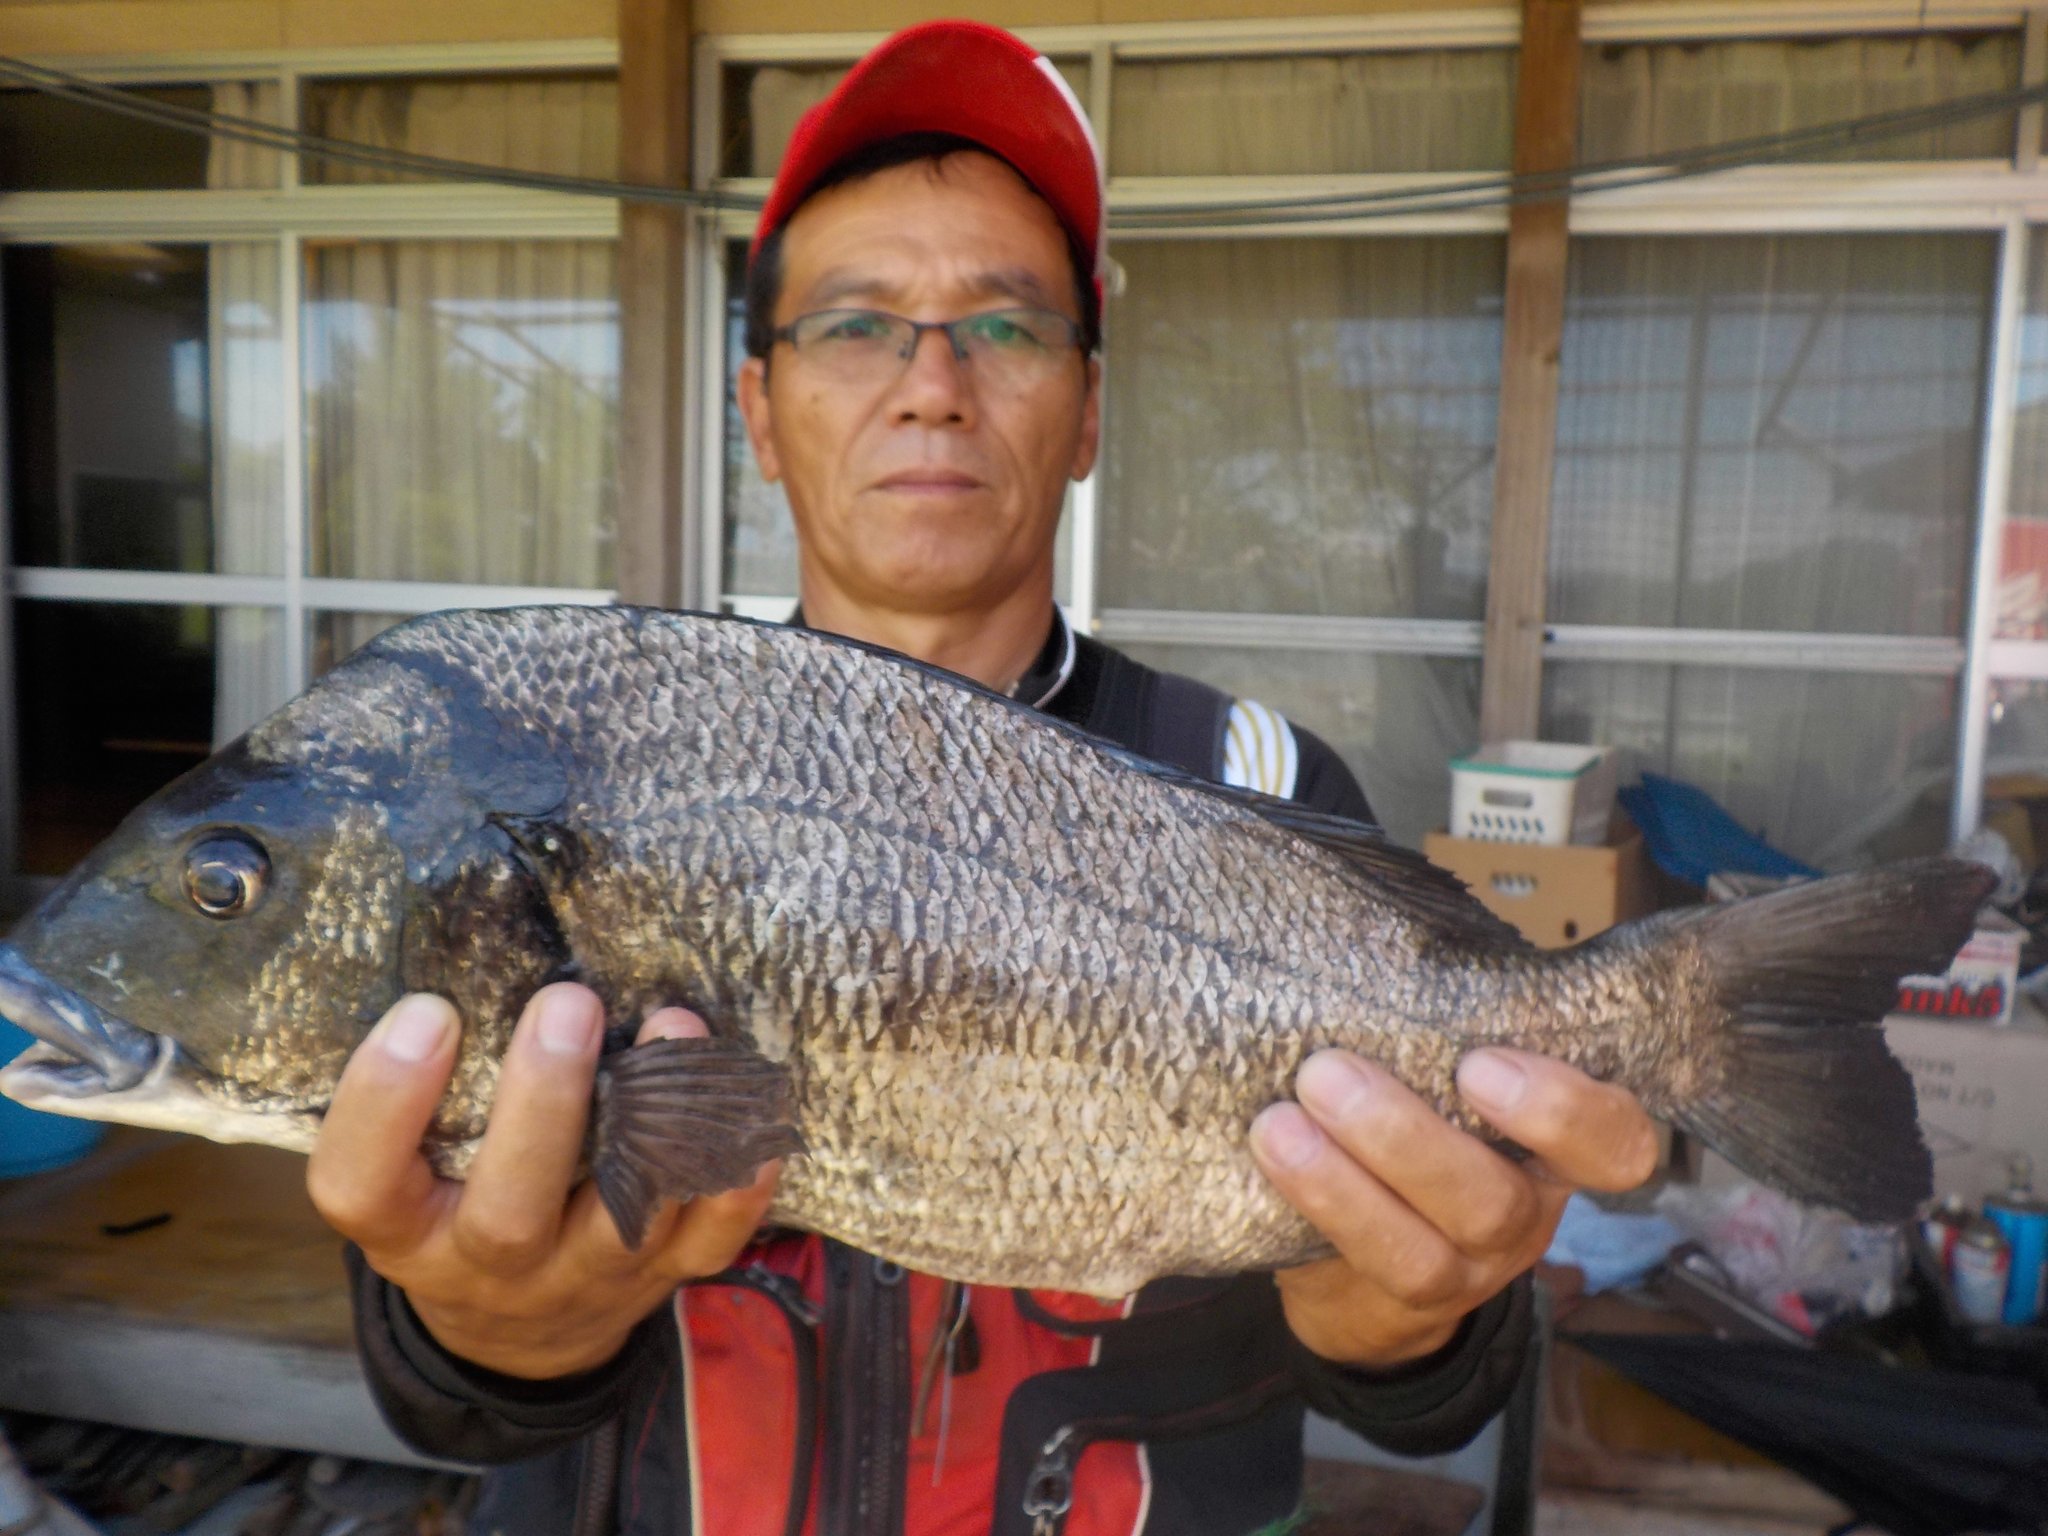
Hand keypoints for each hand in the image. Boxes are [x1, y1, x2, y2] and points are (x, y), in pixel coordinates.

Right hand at [307, 983, 779, 1379]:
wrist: (517, 1334)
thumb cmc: (454, 1204)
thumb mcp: (409, 1166)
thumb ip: (428, 1092)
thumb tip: (473, 950)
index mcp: (404, 1231)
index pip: (360, 1185)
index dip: (385, 1102)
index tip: (428, 1011)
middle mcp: (488, 1266)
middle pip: (505, 1211)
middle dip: (542, 1103)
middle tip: (567, 1002)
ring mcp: (581, 1278)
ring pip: (620, 1222)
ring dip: (656, 1125)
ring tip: (673, 1025)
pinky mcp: (659, 1278)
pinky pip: (706, 1245)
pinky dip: (736, 1190)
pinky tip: (753, 1127)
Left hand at [1249, 1047, 1656, 1368]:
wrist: (1369, 1267)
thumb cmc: (1414, 1128)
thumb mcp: (1443, 1078)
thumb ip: (1437, 1031)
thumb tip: (1368, 936)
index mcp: (1553, 1148)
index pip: (1613, 1141)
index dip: (1563, 1110)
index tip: (1480, 1062)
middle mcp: (1524, 1214)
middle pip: (1497, 1198)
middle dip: (1407, 1136)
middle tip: (1328, 1072)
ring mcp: (1468, 1270)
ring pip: (1425, 1248)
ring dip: (1343, 1181)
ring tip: (1278, 1123)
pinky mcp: (1403, 1304)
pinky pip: (1366, 1270)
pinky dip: (1317, 1209)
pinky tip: (1269, 1157)